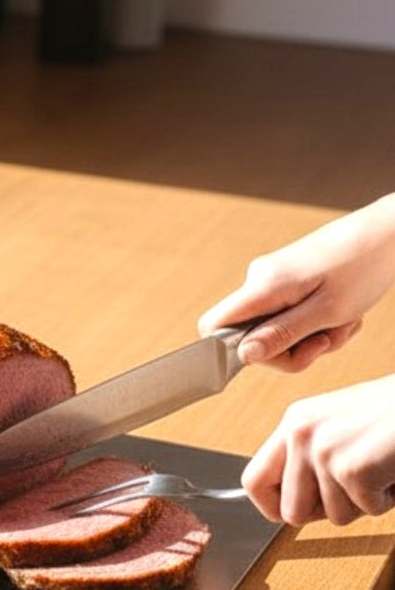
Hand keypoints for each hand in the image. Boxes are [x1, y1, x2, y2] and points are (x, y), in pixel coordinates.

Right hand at [199, 192, 394, 371]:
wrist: (389, 233)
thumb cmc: (364, 267)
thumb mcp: (326, 312)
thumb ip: (281, 335)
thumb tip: (242, 356)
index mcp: (262, 286)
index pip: (213, 326)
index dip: (232, 351)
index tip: (276, 354)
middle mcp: (259, 281)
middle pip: (250, 336)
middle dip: (291, 348)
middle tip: (327, 341)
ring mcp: (273, 280)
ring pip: (277, 329)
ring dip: (311, 337)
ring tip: (343, 322)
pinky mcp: (288, 281)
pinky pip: (291, 317)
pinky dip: (317, 324)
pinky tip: (342, 314)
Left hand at [243, 374, 394, 524]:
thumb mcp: (339, 425)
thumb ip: (309, 457)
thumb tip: (291, 507)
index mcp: (294, 422)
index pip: (254, 480)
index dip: (272, 508)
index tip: (291, 514)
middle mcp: (300, 434)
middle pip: (291, 511)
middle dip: (326, 513)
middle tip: (356, 490)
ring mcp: (324, 451)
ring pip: (334, 516)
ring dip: (365, 502)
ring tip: (381, 467)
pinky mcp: (352, 469)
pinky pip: (368, 509)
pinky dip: (389, 497)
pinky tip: (394, 468)